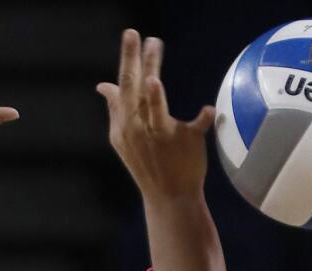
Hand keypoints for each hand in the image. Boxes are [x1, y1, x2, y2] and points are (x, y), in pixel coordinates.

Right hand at [96, 30, 215, 202]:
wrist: (168, 197)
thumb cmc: (147, 162)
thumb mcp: (124, 138)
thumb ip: (116, 109)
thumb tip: (103, 85)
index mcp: (124, 124)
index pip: (124, 84)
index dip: (127, 58)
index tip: (131, 33)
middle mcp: (138, 128)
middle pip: (134, 90)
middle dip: (133, 61)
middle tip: (135, 34)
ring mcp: (161, 137)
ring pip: (156, 110)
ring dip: (154, 94)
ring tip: (153, 76)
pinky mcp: (185, 144)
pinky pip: (194, 131)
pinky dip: (201, 121)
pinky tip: (208, 110)